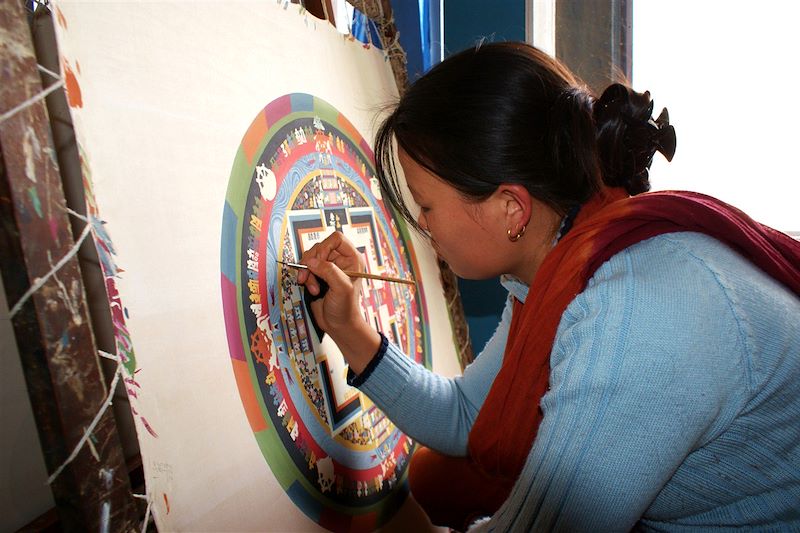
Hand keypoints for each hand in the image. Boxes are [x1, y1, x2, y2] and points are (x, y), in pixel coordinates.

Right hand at [297, 232, 379, 372]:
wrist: (338, 324)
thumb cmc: (345, 308)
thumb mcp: (341, 288)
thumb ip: (328, 271)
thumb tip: (312, 261)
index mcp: (352, 258)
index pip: (336, 239)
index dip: (325, 248)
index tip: (320, 262)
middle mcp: (340, 260)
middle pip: (319, 247)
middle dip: (312, 262)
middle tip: (310, 278)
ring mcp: (328, 267)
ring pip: (310, 257)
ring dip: (307, 272)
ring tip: (313, 288)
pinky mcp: (317, 274)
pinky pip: (305, 267)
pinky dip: (304, 277)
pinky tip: (311, 289)